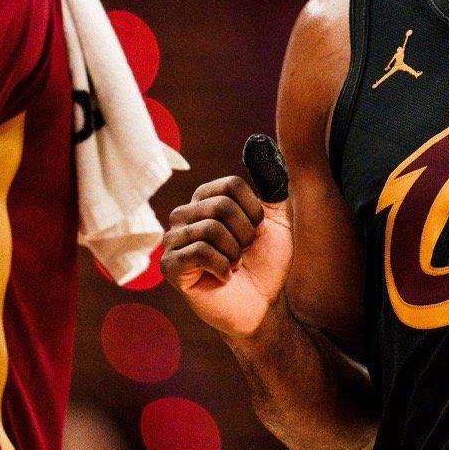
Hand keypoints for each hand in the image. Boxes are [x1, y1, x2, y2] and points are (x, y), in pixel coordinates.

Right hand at [161, 176, 292, 337]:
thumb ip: (272, 186)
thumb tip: (263, 145)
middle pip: (221, 205)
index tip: (257, 232)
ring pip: (211, 229)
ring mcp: (174, 240)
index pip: (231, 185)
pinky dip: (222, 267)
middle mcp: (185, 215)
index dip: (254, 211)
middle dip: (245, 234)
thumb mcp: (278, 220)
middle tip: (243, 253)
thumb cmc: (268, 263)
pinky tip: (224, 278)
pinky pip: (200, 252)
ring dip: (234, 252)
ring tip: (233, 265)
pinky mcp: (170, 266)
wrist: (265, 305)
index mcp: (207, 200)